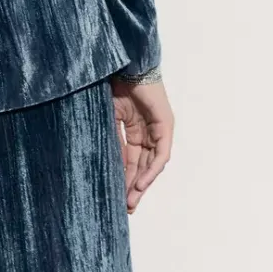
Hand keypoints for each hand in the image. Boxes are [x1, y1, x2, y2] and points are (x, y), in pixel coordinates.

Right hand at [110, 78, 173, 213]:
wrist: (127, 63)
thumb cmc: (115, 83)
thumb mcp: (110, 116)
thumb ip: (112, 138)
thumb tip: (106, 164)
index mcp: (135, 129)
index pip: (131, 160)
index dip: (124, 178)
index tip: (115, 197)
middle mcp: (149, 132)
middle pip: (143, 166)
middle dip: (134, 187)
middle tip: (126, 207)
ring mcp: (159, 129)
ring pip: (152, 164)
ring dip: (142, 183)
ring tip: (131, 200)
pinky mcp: (165, 126)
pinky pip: (160, 154)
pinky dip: (151, 170)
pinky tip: (140, 183)